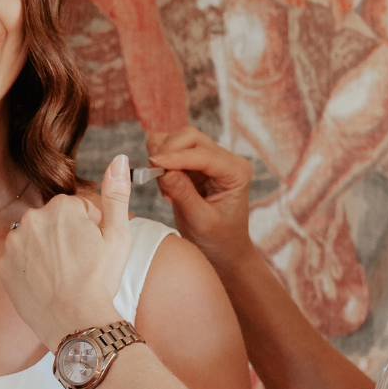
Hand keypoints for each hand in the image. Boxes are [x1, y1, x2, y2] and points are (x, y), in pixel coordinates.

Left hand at [0, 155, 130, 350]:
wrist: (77, 322)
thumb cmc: (100, 280)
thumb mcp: (118, 235)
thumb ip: (116, 194)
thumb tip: (118, 159)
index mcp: (60, 208)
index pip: (75, 209)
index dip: (89, 228)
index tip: (94, 249)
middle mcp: (31, 220)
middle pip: (52, 222)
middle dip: (65, 236)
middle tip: (79, 264)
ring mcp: (13, 245)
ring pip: (33, 240)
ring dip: (45, 251)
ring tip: (62, 275)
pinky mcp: (3, 268)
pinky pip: (18, 261)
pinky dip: (29, 269)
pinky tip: (45, 284)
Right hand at [146, 127, 256, 273]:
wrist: (223, 251)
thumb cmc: (217, 240)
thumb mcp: (199, 221)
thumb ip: (182, 194)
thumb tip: (164, 171)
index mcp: (236, 172)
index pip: (203, 154)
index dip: (175, 157)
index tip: (152, 163)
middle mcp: (226, 160)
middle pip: (191, 137)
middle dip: (168, 151)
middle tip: (151, 173)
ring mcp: (211, 159)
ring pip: (180, 139)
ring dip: (163, 154)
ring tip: (161, 184)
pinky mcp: (197, 164)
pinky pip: (174, 150)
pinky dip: (162, 160)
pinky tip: (164, 181)